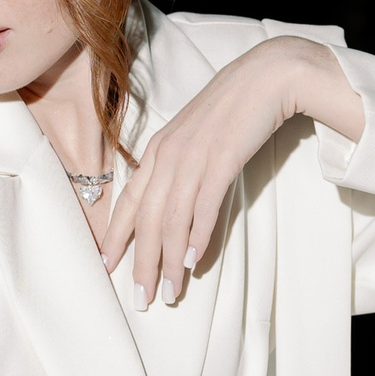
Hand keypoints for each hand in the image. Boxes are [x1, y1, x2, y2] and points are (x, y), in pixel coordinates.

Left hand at [101, 35, 364, 306]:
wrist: (268, 75)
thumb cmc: (233, 109)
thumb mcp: (195, 137)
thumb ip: (181, 169)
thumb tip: (178, 211)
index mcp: (158, 149)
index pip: (129, 201)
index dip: (115, 237)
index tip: (106, 267)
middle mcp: (168, 154)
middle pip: (147, 218)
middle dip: (141, 263)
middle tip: (142, 300)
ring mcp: (194, 155)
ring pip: (173, 218)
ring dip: (169, 260)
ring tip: (170, 292)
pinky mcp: (223, 157)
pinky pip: (204, 204)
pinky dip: (197, 235)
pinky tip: (192, 260)